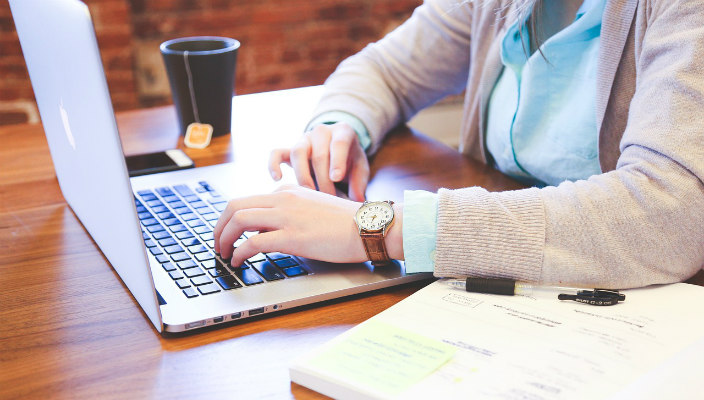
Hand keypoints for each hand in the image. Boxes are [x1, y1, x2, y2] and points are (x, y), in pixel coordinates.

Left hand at [214, 185, 367, 266]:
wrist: (369, 226)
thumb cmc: (347, 223)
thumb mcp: (313, 209)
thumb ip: (291, 213)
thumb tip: (267, 231)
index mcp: (288, 192)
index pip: (248, 200)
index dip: (231, 219)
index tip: (229, 233)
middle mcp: (283, 199)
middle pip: (235, 205)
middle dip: (219, 226)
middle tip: (217, 243)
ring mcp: (287, 216)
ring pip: (239, 220)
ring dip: (224, 238)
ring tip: (223, 254)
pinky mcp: (292, 236)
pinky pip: (253, 242)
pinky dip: (239, 253)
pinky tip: (239, 262)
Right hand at [268, 122, 368, 200]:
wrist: (337, 149)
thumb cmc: (350, 160)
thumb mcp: (360, 168)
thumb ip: (359, 182)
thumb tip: (357, 201)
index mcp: (343, 132)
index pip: (339, 143)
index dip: (337, 161)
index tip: (336, 178)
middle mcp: (322, 132)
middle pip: (318, 154)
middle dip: (323, 179)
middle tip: (329, 198)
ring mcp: (304, 139)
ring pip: (298, 152)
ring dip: (303, 176)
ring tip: (309, 194)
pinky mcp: (289, 149)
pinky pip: (276, 153)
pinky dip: (273, 164)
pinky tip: (277, 179)